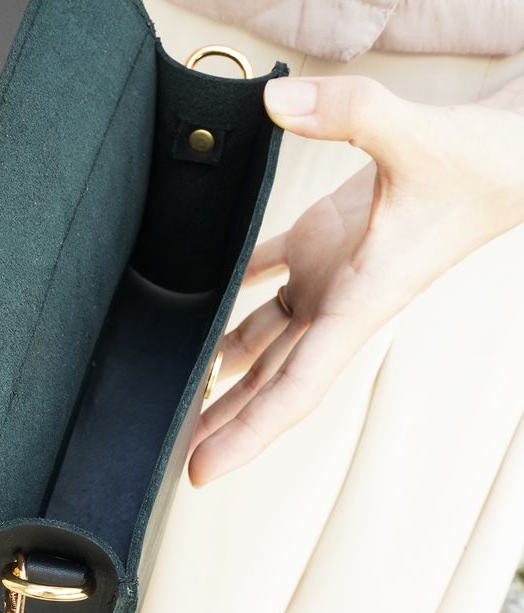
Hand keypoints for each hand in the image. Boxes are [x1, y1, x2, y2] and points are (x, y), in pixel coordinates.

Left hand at [188, 74, 523, 486]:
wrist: (506, 156)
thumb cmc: (480, 163)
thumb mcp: (420, 137)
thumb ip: (350, 115)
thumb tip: (275, 103)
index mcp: (361, 303)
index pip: (297, 385)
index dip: (247, 432)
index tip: (201, 468)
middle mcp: (338, 303)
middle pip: (267, 379)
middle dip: (221, 417)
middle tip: (164, 451)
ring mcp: (327, 278)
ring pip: (257, 337)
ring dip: (215, 364)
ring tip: (168, 389)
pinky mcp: (319, 246)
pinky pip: (261, 279)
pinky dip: (226, 294)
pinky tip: (189, 306)